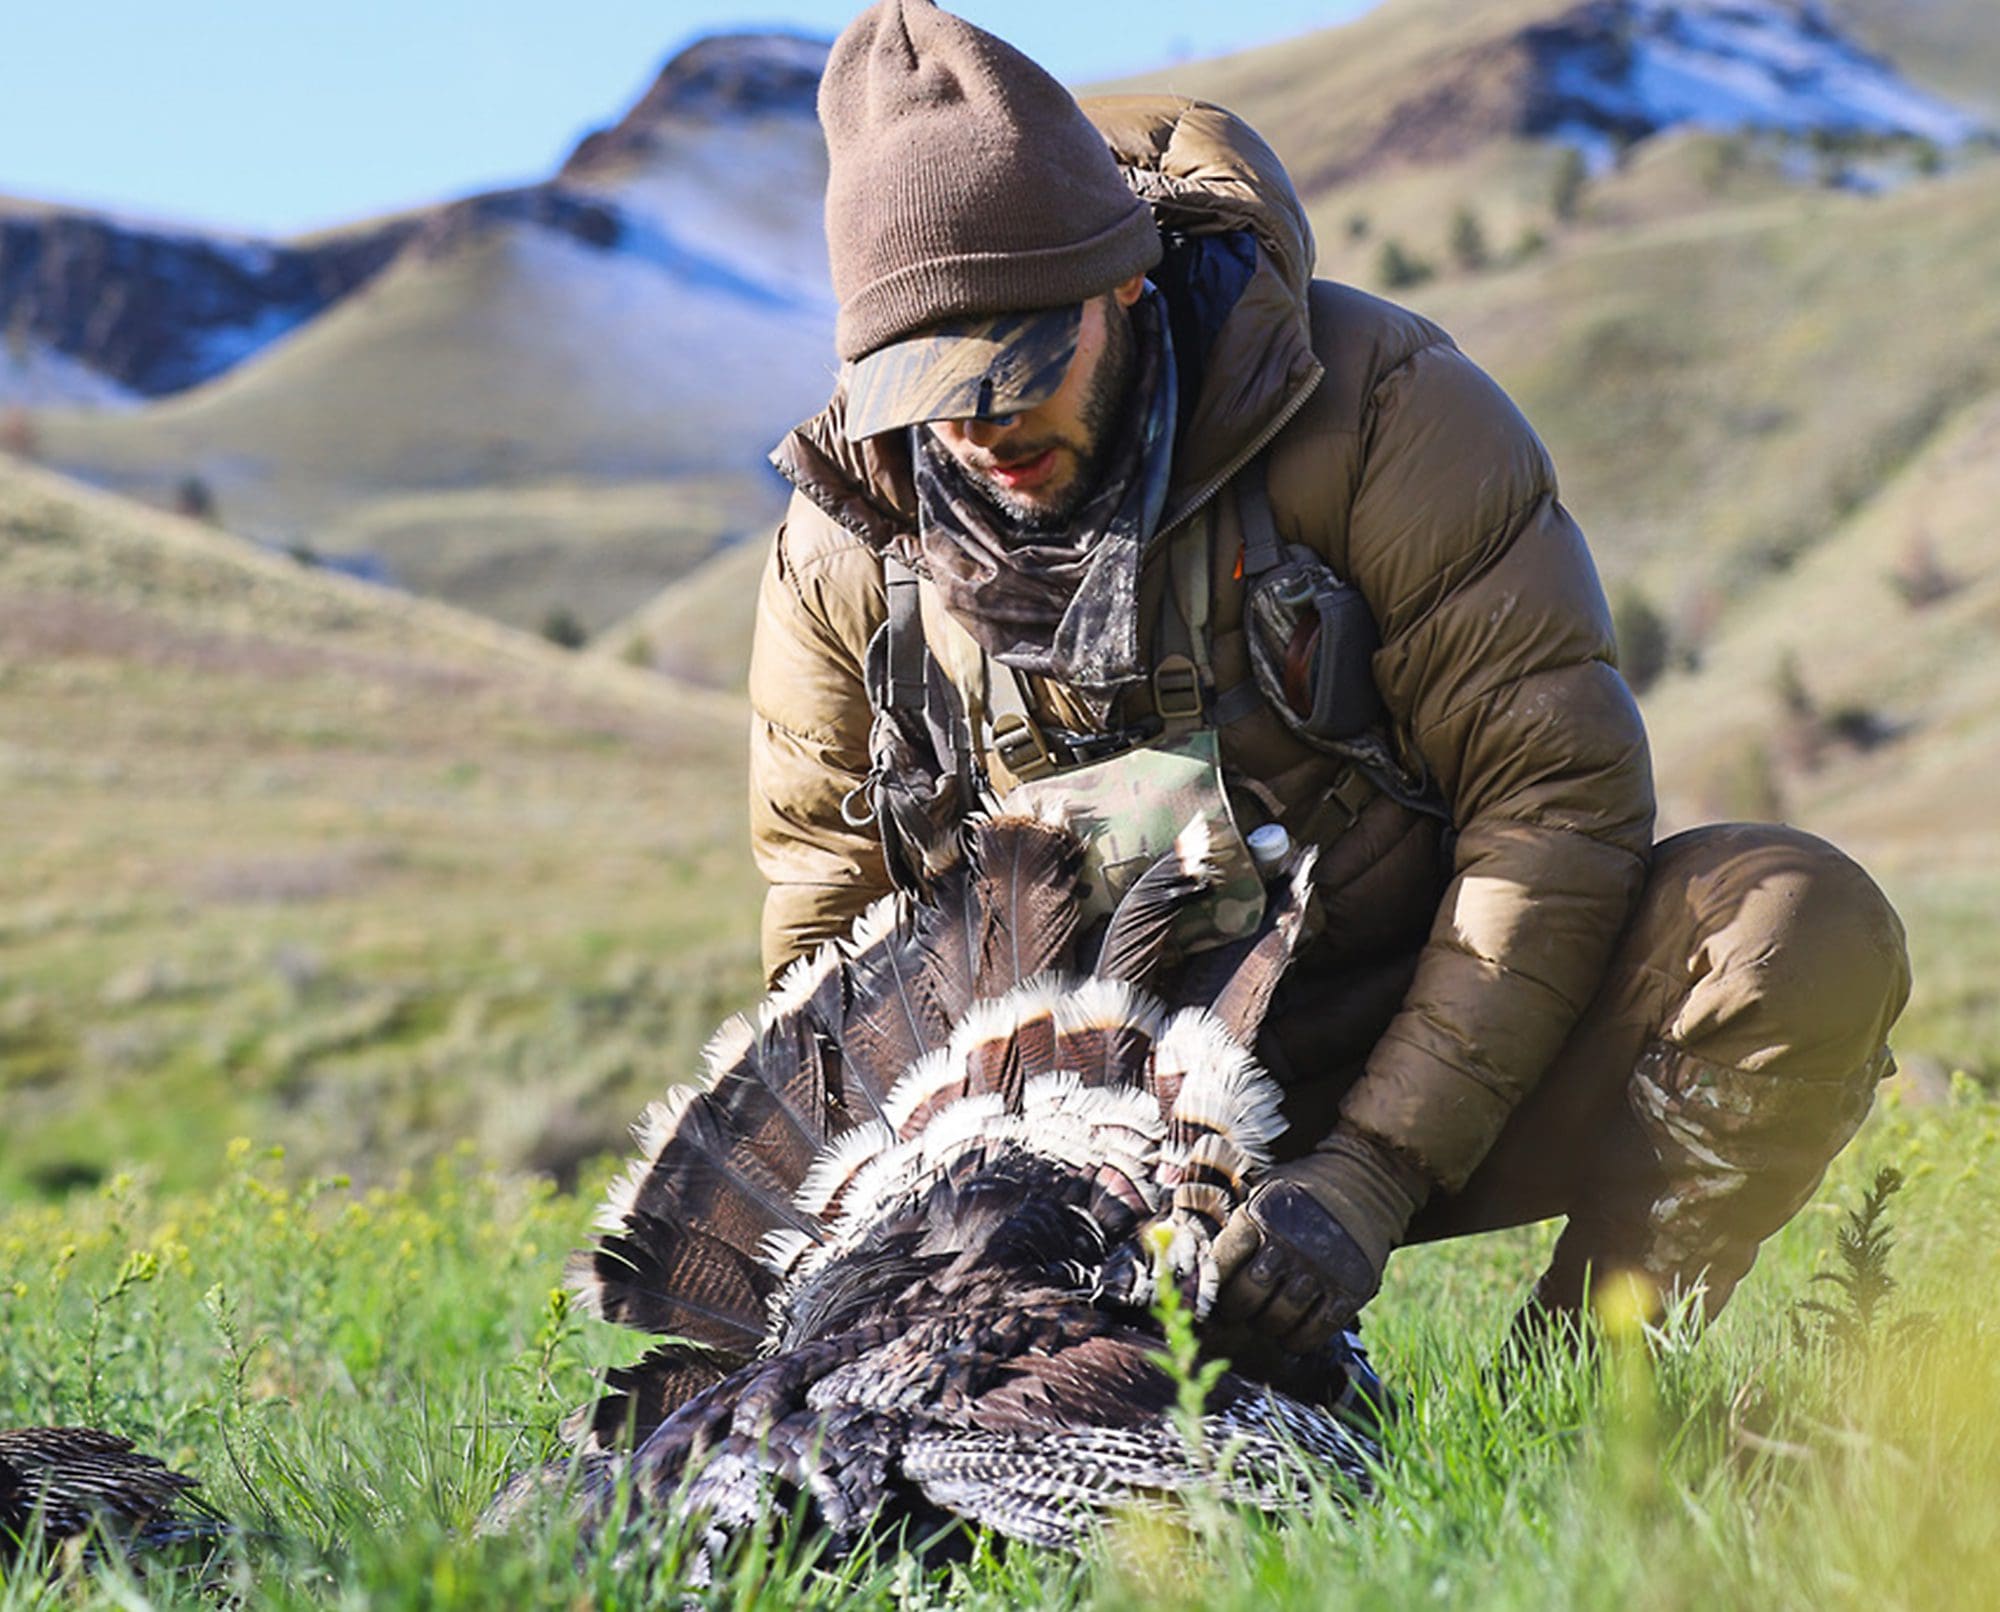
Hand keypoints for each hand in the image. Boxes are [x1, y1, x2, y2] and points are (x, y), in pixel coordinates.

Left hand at [1210, 1127, 1429, 1352]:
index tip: (1213, 1291)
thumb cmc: (1299, 1192)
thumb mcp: (1261, 1189)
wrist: (1364, 1182)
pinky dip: (1299, 1340)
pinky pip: (1316, 1330)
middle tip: (1240, 1310)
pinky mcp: (1351, 1288)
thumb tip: (1179, 1250)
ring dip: (1268, 1326)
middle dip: (1237, 1310)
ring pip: (1279, 1318)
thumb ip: (1231, 1221)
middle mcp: (1289, 1241)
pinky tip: (1293, 1332)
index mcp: (1259, 1215)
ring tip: (1266, 1319)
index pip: (1221, 1263)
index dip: (1212, 1285)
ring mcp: (1322, 1267)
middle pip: (1248, 1296)